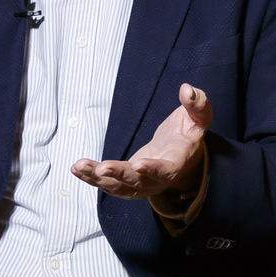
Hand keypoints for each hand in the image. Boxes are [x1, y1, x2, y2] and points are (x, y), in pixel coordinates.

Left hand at [70, 84, 211, 211]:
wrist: (180, 152)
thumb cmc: (188, 131)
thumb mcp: (198, 116)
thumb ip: (197, 103)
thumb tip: (187, 89)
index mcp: (177, 161)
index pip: (167, 170)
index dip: (154, 170)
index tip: (138, 164)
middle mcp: (159, 179)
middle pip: (139, 183)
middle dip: (120, 176)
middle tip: (103, 168)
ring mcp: (142, 183)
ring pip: (120, 187)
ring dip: (99, 179)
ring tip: (79, 166)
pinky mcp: (127, 182)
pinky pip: (109, 183)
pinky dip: (92, 178)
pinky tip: (76, 169)